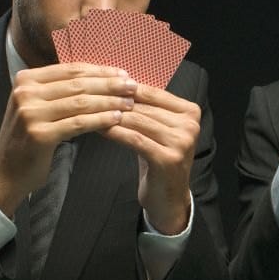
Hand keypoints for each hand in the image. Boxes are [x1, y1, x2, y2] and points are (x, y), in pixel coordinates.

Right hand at [0, 63, 135, 215]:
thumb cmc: (29, 137)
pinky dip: (100, 120)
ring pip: (81, 102)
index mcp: (26, 79)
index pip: (71, 69)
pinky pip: (79, 123)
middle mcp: (25, 92)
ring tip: (130, 103)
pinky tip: (117, 119)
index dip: (100, 71)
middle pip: (78, 84)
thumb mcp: (38, 105)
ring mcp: (30, 113)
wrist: (6, 171)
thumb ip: (60, 89)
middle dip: (110, 85)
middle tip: (133, 86)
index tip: (123, 73)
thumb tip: (100, 76)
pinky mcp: (40, 134)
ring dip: (109, 102)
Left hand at [102, 83, 200, 234]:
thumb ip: (147, 108)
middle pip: (144, 106)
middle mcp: (190, 125)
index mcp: (190, 111)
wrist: (168, 197)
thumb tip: (117, 82)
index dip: (125, 87)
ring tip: (89, 111)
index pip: (153, 93)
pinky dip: (115, 133)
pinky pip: (135, 139)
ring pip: (138, 121)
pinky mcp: (168, 158)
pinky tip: (99, 129)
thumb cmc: (159, 159)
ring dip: (111, 116)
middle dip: (114, 102)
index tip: (100, 84)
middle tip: (88, 97)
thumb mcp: (158, 130)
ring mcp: (181, 142)